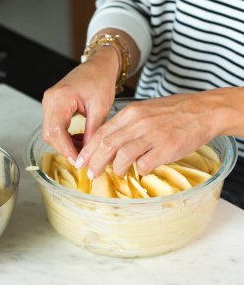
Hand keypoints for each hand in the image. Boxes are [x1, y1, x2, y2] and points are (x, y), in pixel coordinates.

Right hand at [42, 46, 118, 160]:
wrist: (99, 65)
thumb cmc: (100, 80)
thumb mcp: (100, 108)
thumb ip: (93, 132)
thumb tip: (88, 154)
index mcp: (60, 98)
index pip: (56, 131)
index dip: (66, 149)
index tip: (78, 160)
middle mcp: (50, 100)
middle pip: (49, 133)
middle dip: (65, 148)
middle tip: (82, 158)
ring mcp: (50, 102)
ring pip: (51, 131)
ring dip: (65, 143)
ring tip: (84, 148)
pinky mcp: (53, 104)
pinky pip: (55, 125)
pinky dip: (65, 136)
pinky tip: (80, 139)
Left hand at [76, 91, 221, 177]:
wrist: (202, 110)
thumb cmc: (173, 111)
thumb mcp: (145, 110)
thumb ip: (128, 124)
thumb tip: (110, 143)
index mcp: (131, 113)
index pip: (102, 133)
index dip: (89, 150)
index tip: (82, 161)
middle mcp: (139, 123)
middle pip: (107, 146)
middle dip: (95, 163)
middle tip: (92, 174)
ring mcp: (153, 135)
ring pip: (122, 156)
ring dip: (117, 169)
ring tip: (119, 173)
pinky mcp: (167, 148)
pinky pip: (145, 164)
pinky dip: (140, 170)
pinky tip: (143, 169)